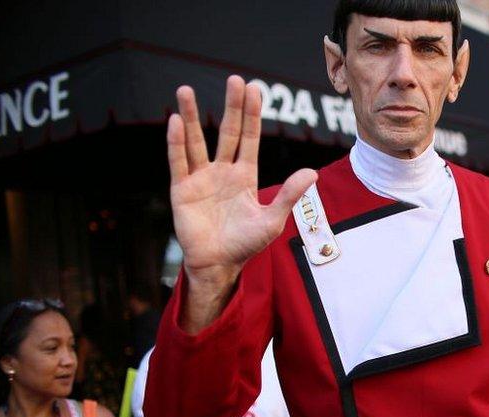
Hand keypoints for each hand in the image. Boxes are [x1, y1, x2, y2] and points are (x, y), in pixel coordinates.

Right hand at [167, 75, 316, 281]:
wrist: (218, 265)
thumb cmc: (245, 244)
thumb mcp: (272, 220)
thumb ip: (289, 195)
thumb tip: (313, 172)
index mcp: (244, 175)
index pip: (249, 137)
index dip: (251, 114)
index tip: (254, 88)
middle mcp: (222, 171)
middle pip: (228, 132)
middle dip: (232, 106)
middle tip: (234, 79)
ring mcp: (200, 178)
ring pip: (196, 141)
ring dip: (191, 116)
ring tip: (185, 90)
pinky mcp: (181, 189)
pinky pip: (179, 161)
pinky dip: (176, 142)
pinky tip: (175, 121)